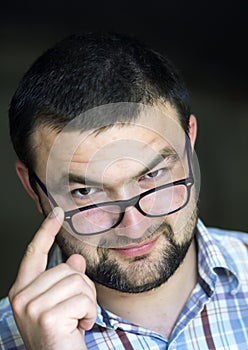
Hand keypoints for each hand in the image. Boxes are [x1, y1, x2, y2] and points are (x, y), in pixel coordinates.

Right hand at [8, 207, 96, 349]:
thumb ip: (65, 278)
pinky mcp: (46, 316)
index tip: (57, 212)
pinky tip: (79, 327)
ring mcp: (31, 306)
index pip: (35, 252)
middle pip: (67, 268)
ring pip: (78, 281)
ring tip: (77, 320)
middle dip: (82, 288)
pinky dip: (89, 313)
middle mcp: (21, 296)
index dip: (46, 230)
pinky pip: (83, 299)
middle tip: (77, 310)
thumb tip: (75, 259)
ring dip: (87, 302)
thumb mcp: (63, 302)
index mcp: (23, 290)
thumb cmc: (61, 335)